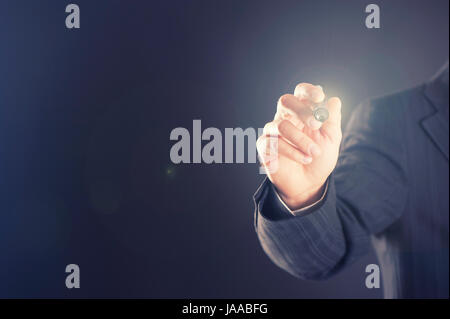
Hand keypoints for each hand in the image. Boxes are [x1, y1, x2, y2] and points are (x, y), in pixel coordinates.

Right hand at [257, 83, 341, 209]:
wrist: (309, 184)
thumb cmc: (319, 158)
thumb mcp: (331, 139)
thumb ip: (332, 120)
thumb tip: (334, 100)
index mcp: (302, 112)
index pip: (300, 92)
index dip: (308, 91)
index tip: (319, 97)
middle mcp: (286, 118)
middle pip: (285, 101)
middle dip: (301, 110)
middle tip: (316, 124)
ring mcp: (273, 132)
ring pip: (281, 125)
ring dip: (301, 139)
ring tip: (314, 153)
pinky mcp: (265, 147)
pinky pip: (274, 143)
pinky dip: (292, 152)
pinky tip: (305, 159)